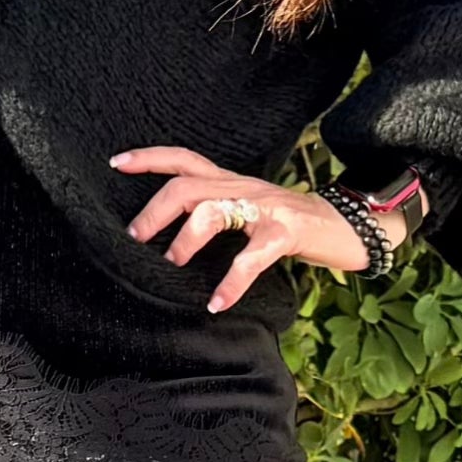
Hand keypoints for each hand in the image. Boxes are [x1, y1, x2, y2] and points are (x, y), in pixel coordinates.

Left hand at [109, 144, 406, 312]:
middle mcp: (242, 187)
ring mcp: (265, 208)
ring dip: (186, 239)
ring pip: (213, 211)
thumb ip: (215, 210)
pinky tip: (217, 302)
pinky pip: (252, 256)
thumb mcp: (247, 207)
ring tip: (172, 264)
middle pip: (186, 186)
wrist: (346, 225)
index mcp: (229, 180)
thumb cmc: (289, 222)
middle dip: (155, 211)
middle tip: (136, 238)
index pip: (183, 159)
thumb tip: (171, 235)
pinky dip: (232, 281)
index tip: (115, 163)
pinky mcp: (286, 232)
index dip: (149, 158)